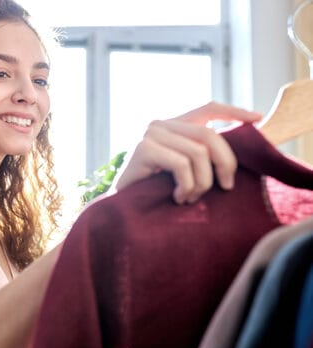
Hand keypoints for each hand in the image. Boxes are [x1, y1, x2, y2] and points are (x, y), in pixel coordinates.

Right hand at [114, 102, 261, 203]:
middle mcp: (161, 124)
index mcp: (173, 126)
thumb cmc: (154, 192)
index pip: (207, 108)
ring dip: (202, 183)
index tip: (257, 119)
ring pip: (198, 153)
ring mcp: (151, 135)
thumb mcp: (183, 172)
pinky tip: (178, 197)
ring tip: (190, 199)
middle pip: (209, 134)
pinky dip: (187, 185)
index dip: (233, 111)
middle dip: (225, 163)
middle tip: (226, 187)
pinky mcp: (144, 149)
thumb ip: (202, 157)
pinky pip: (182, 164)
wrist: (121, 207)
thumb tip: (235, 156)